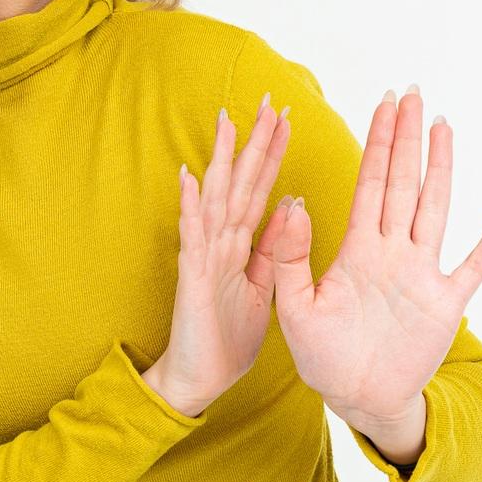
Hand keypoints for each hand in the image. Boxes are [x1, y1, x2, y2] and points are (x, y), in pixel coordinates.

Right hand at [146, 95, 293, 415]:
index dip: (274, 154)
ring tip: (227, 122)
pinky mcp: (192, 278)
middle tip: (269, 100)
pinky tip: (189, 178)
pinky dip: (190, 207)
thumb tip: (291, 207)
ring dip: (222, 161)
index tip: (287, 119)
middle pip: (242, 184)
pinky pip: (192, 238)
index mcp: (241, 247)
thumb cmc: (228, 339)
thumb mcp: (264, 290)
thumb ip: (274, 251)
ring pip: (217, 199)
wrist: (200, 380)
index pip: (262, 190)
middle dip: (255, 143)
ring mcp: (204, 257)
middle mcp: (221, 243)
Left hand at [268, 85, 481, 423]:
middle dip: (407, 138)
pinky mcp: (444, 304)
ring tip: (444, 127)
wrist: (356, 398)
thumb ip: (292, 257)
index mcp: (356, 250)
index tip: (384, 104)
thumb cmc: (323, 356)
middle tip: (413, 94)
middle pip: (403, 183)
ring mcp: (421, 275)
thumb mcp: (294, 308)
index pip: (369, 183)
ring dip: (440, 168)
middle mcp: (392, 252)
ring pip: (434, 209)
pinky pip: (474, 265)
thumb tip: (294, 202)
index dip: (377, 142)